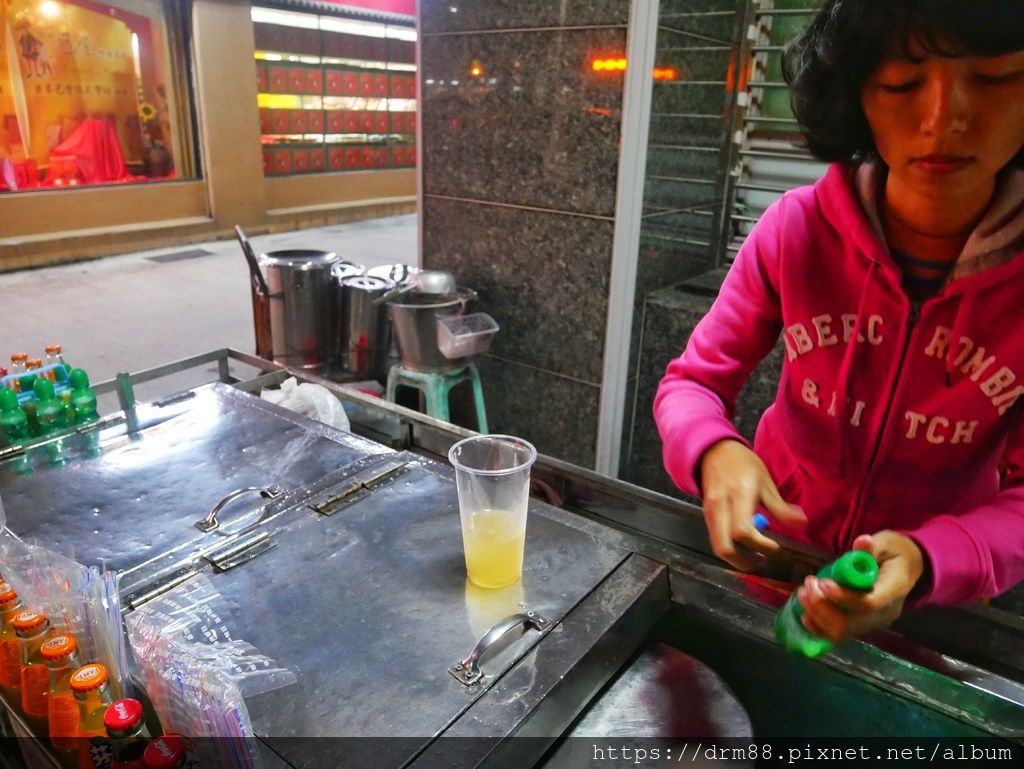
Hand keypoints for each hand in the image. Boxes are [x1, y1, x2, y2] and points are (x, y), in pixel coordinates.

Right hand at [699, 439, 806, 569]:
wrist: (715, 452)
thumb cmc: (744, 465)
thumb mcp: (766, 482)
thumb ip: (780, 507)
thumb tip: (803, 522)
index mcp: (739, 495)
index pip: (743, 531)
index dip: (760, 545)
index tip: (776, 548)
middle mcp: (720, 506)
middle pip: (724, 546)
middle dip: (743, 561)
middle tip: (762, 562)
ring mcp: (709, 512)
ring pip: (718, 546)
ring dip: (736, 558)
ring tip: (755, 558)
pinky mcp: (705, 516)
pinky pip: (715, 539)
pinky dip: (730, 549)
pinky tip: (745, 547)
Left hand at [798, 531, 925, 642]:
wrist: (905, 568)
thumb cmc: (893, 554)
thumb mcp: (885, 544)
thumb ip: (871, 548)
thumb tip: (862, 541)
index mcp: (894, 591)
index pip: (869, 603)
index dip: (843, 597)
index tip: (823, 583)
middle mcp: (884, 613)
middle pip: (849, 622)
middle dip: (822, 605)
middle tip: (809, 583)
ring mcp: (873, 623)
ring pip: (841, 631)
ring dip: (816, 614)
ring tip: (803, 592)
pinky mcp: (861, 626)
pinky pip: (838, 635)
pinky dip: (818, 627)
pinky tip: (805, 614)